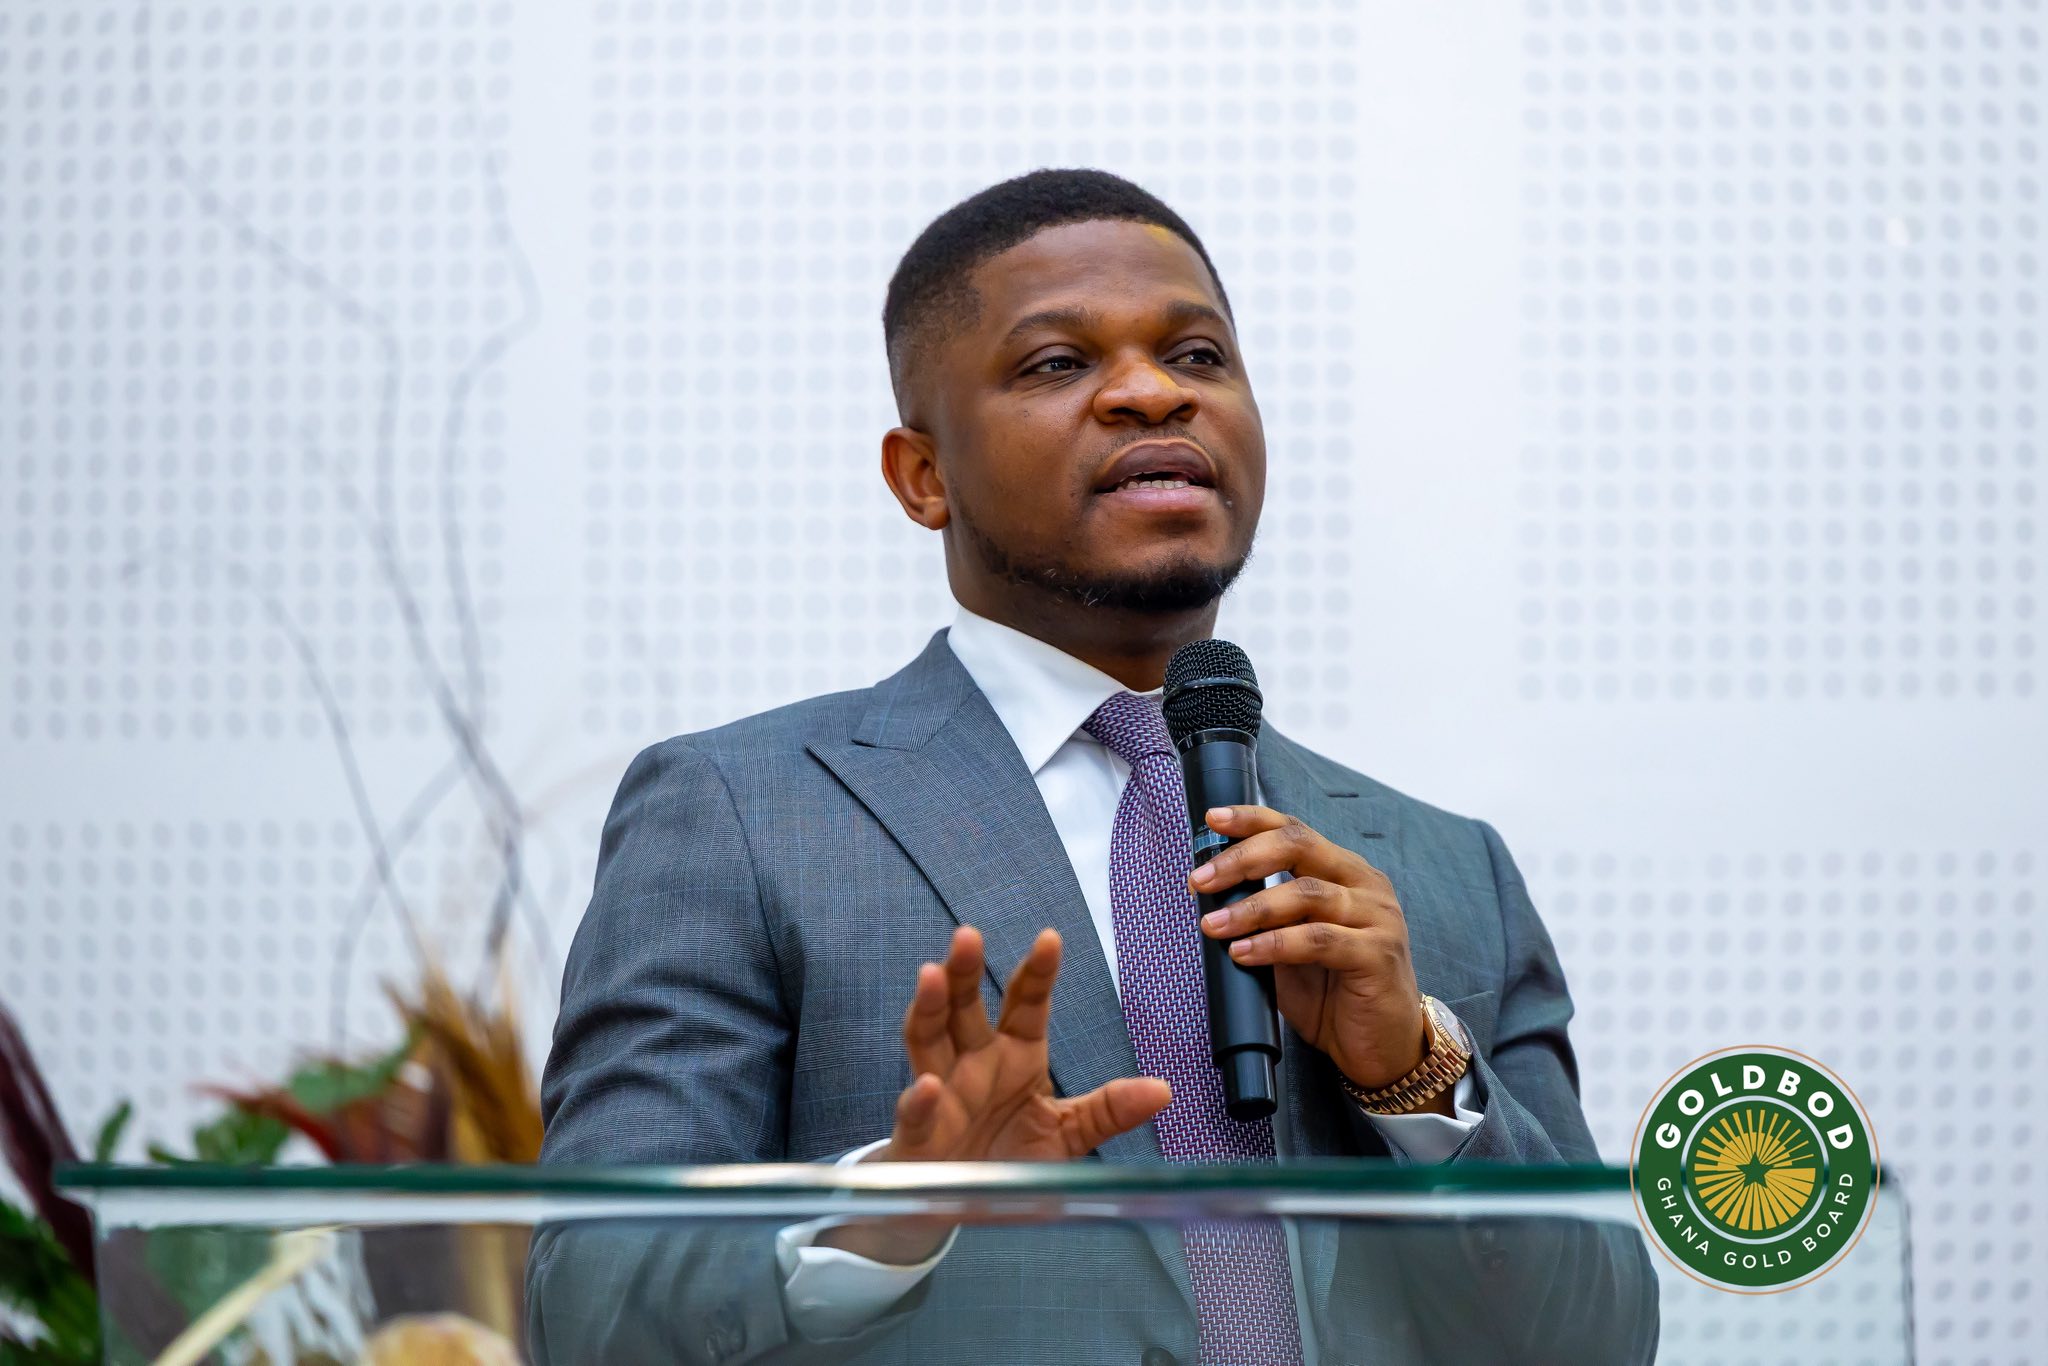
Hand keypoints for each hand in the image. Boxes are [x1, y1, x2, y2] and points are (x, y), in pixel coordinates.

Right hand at [816, 925, 1170, 1263]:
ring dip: (930, 1008)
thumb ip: (1108, 1110)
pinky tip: (928, 1087)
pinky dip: (919, 1100)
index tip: (1050, 940)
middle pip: (966, 1008)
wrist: (961, 1205)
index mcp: (1016, 1056)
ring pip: (929, 1041)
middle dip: (965, 971)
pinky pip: (916, 1114)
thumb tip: (1163, 1090)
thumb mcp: (1068, 1134)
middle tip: (968, 936)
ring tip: (931, 974)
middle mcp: (975, 1064)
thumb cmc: (1009, 1157)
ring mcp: (943, 1094)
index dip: (1037, 973)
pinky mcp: (919, 1136)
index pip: (1026, 1004)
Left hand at [1190, 805, 1440, 1110]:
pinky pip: (1318, 940)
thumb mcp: (1290, 948)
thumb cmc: (1336, 994)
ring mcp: (1377, 917)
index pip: (1295, 831)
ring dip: (1251, 908)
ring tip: (1214, 925)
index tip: (1213, 820)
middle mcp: (1365, 885)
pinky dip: (1275, 944)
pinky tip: (1244, 953)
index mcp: (1344, 873)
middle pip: (1299, 847)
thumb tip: (1211, 900)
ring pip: (1306, 894)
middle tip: (1201, 881)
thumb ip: (1264, 920)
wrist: (1383, 1048)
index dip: (1252, 821)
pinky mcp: (1378, 954)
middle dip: (1242, 859)